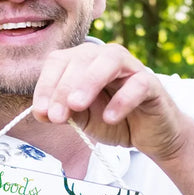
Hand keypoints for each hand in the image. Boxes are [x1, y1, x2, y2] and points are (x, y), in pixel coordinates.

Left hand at [31, 41, 190, 161]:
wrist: (149, 136)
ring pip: (109, 60)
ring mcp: (130, 68)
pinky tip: (110, 117)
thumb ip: (65, 112)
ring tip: (77, 106)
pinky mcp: (152, 84)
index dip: (46, 85)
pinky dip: (122, 100)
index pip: (59, 61)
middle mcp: (105, 58)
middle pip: (81, 58)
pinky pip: (138, 84)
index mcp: (83, 63)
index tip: (41, 112)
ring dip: (89, 82)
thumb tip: (41, 112)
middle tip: (56, 116)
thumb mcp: (83, 118)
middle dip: (63, 88)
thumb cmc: (114, 120)